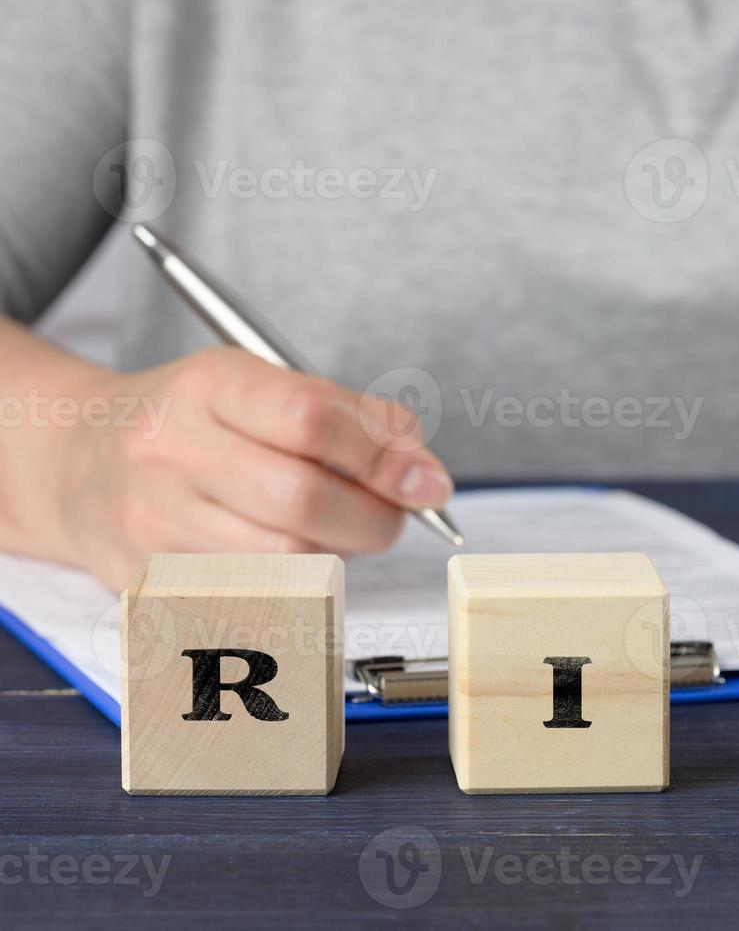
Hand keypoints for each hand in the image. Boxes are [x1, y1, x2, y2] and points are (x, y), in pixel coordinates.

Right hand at [45, 347, 452, 588]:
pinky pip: (254, 592)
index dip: (386, 457)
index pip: (314, 421)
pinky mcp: (146, 578)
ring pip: (285, 557)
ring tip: (336, 529)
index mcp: (210, 385)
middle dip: (374, 518)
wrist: (70, 458)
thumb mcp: (262, 385)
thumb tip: (423, 474)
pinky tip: (289, 554)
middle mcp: (171, 449)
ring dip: (338, 551)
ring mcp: (152, 519)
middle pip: (304, 500)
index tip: (429, 483)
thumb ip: (352, 418)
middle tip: (391, 515)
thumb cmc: (191, 420)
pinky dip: (295, 579)